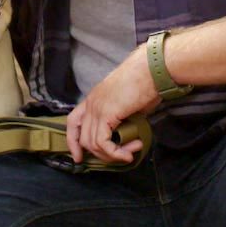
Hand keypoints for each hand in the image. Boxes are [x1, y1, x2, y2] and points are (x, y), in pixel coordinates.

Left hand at [66, 48, 158, 164]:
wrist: (151, 70)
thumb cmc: (147, 82)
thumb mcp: (129, 103)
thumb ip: (124, 118)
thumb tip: (129, 135)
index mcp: (94, 98)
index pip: (73, 122)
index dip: (73, 141)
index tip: (79, 157)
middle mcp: (91, 103)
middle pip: (82, 138)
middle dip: (100, 154)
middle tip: (121, 156)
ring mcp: (97, 108)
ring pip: (92, 143)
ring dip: (111, 155)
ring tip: (130, 152)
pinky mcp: (106, 114)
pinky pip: (102, 142)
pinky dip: (115, 153)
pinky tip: (127, 154)